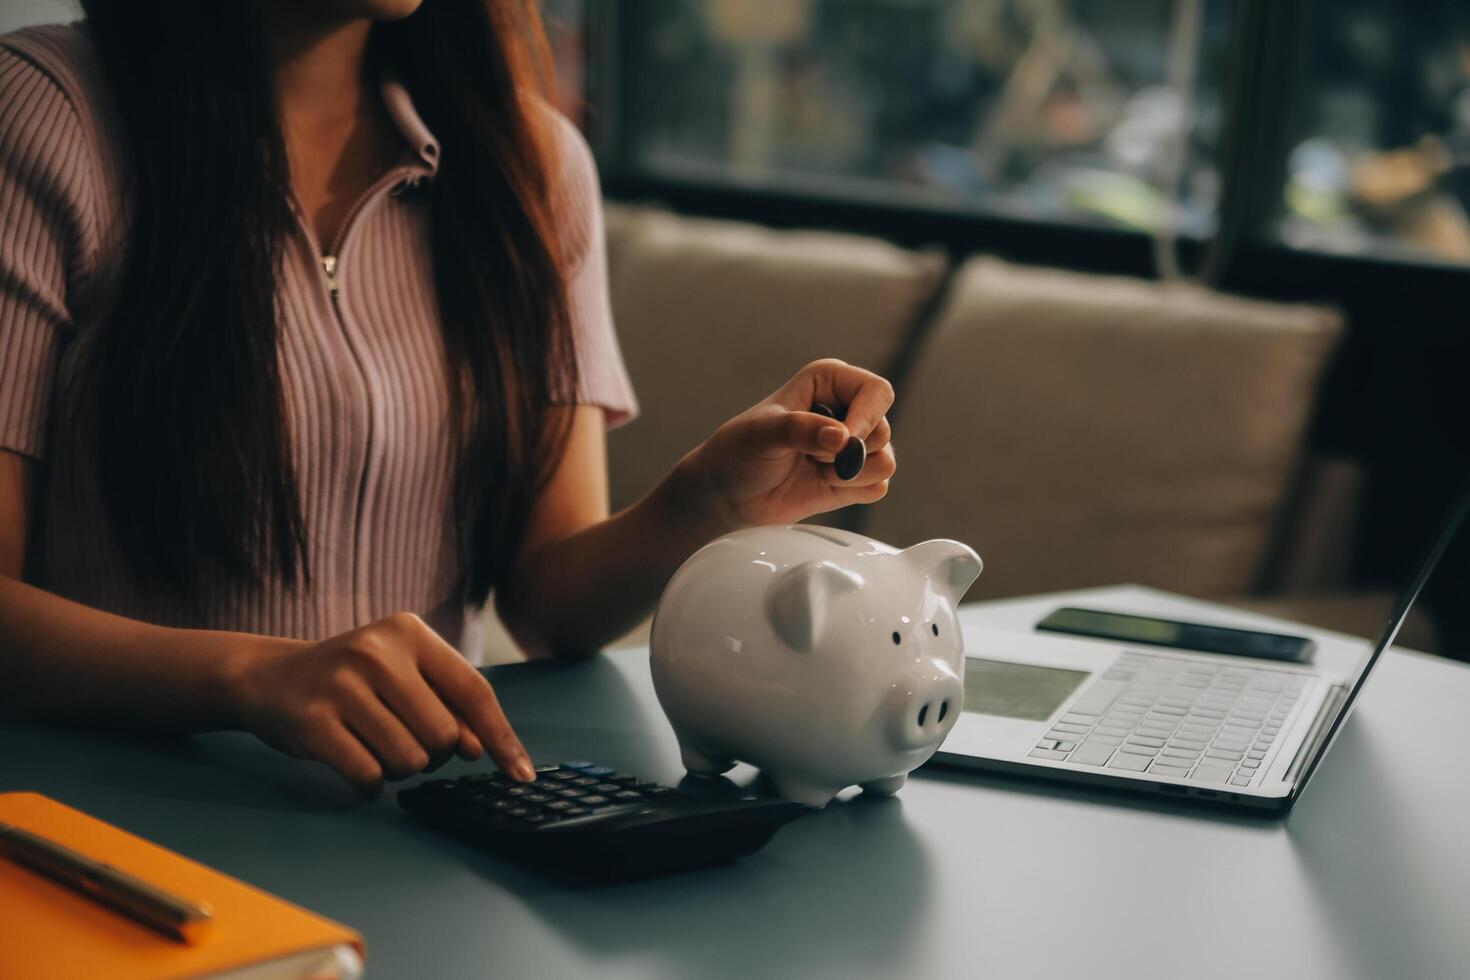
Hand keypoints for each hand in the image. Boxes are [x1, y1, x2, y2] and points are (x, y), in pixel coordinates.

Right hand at [229, 613, 534, 796]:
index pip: (474, 692)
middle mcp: (378, 653)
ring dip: (398, 769)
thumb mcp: (402, 675)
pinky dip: (370, 784)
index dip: (501, 738)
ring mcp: (343, 686)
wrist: (268, 677)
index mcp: (410, 634)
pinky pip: (369, 776)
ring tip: (373, 745)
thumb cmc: (352, 682)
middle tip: (402, 739)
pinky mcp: (314, 722)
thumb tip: (481, 749)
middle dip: (432, 754)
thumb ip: (447, 706)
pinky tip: (354, 763)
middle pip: (444, 736)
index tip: (522, 774)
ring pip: (409, 760)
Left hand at [685, 358, 896, 528]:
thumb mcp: (763, 434)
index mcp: (830, 381)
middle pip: (883, 430)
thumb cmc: (739, 451)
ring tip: (811, 466)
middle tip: (808, 454)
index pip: (877, 391)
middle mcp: (848, 409)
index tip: (839, 440)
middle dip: (846, 452)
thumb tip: (842, 438)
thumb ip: (800, 430)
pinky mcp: (855, 477)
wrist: (729, 493)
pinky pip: (878, 487)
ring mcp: (854, 445)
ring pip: (885, 462)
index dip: (865, 418)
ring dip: (846, 473)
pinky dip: (850, 491)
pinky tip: (819, 482)